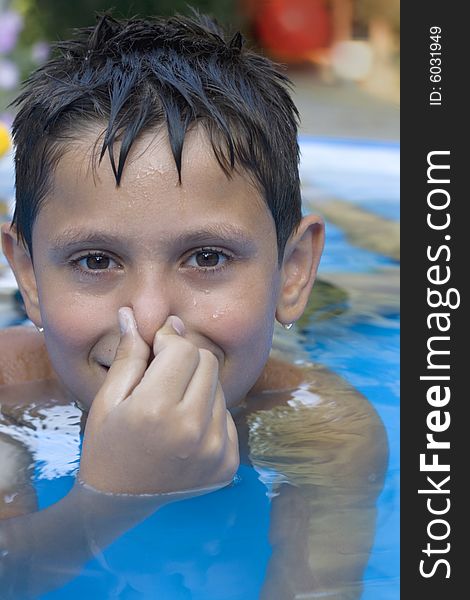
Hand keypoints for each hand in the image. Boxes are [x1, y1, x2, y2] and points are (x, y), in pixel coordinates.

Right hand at [78, 308, 238, 495]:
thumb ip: (128, 355)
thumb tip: (131, 315)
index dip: (168, 340)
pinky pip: (227, 416)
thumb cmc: (106, 445)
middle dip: (185, 359)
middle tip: (162, 375)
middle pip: (207, 362)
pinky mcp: (227, 464)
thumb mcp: (108, 399)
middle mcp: (192, 431)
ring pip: (219, 387)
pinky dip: (208, 414)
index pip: (184, 349)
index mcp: (157, 410)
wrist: (118, 502)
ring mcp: (214, 450)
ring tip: (171, 406)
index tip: (156, 344)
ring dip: (198, 386)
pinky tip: (184, 428)